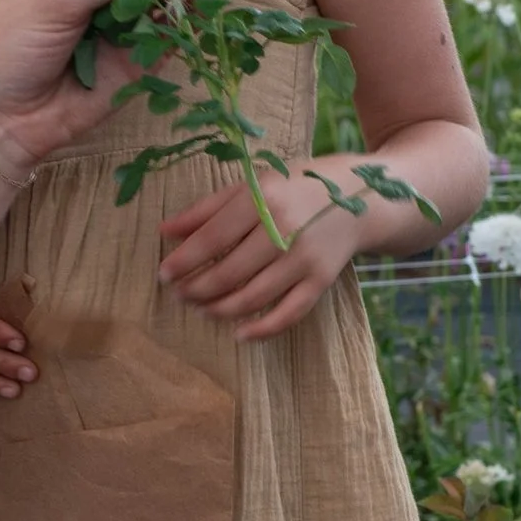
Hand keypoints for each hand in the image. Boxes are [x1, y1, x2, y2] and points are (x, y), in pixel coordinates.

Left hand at [158, 168, 364, 340]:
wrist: (357, 199)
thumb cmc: (292, 190)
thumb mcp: (251, 186)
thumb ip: (206, 209)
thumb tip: (164, 231)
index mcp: (262, 198)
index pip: (213, 237)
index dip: (184, 261)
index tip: (163, 275)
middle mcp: (284, 228)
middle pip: (230, 271)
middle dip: (198, 289)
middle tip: (180, 296)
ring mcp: (305, 258)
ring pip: (254, 296)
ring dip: (221, 310)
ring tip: (202, 310)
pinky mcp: (321, 281)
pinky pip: (288, 314)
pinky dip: (262, 329)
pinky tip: (238, 334)